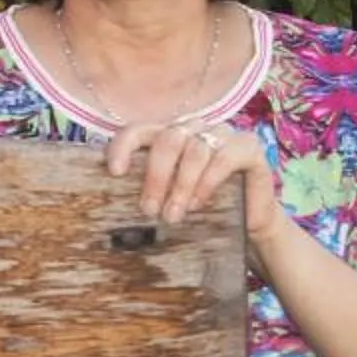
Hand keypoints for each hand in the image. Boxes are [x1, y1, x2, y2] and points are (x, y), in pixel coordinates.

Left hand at [104, 119, 281, 243]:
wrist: (248, 228)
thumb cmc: (201, 211)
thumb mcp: (169, 200)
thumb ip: (147, 192)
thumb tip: (107, 203)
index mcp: (169, 137)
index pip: (140, 130)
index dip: (124, 146)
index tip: (114, 171)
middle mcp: (195, 129)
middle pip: (168, 139)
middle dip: (156, 176)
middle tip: (150, 209)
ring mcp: (223, 134)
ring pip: (195, 150)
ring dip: (181, 185)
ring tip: (174, 215)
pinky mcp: (248, 147)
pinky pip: (223, 158)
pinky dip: (207, 182)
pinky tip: (199, 203)